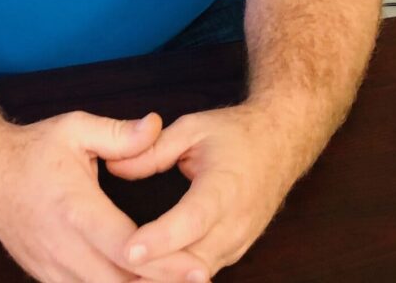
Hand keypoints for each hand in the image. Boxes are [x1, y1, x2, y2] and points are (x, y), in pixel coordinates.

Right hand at [0, 110, 211, 282]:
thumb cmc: (34, 148)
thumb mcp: (75, 128)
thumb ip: (119, 133)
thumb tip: (156, 126)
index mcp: (75, 209)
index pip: (124, 246)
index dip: (163, 262)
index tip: (197, 268)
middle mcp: (64, 248)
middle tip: (201, 278)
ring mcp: (54, 270)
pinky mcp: (50, 280)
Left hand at [107, 105, 296, 277]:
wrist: (281, 144)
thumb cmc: (235, 134)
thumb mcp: (192, 128)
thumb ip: (153, 150)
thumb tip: (114, 167)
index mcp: (224, 187)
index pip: (191, 222)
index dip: (160, 240)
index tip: (129, 249)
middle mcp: (235, 223)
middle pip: (192, 261)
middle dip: (154, 270)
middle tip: (114, 265)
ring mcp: (238, 242)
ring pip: (196, 274)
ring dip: (163, 278)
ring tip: (125, 274)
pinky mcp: (234, 252)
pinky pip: (201, 272)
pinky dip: (176, 277)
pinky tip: (147, 276)